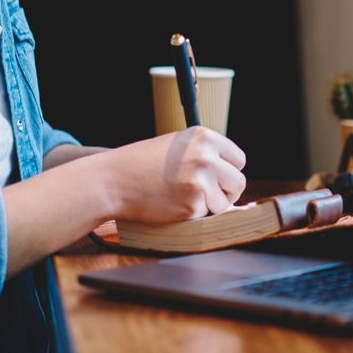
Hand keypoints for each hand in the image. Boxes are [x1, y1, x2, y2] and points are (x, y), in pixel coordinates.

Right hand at [101, 127, 247, 222]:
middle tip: (204, 194)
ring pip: (225, 202)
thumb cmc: (143, 164)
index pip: (238, 159)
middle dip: (225, 192)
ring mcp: (201, 180)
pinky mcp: (193, 204)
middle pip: (238, 182)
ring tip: (183, 197)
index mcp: (203, 136)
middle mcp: (206, 155)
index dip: (227, 171)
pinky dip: (193, 215)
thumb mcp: (177, 146)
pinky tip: (172, 204)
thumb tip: (233, 176)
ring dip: (210, 206)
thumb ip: (205, 154)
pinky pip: (206, 216)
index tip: (215, 178)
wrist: (114, 181)